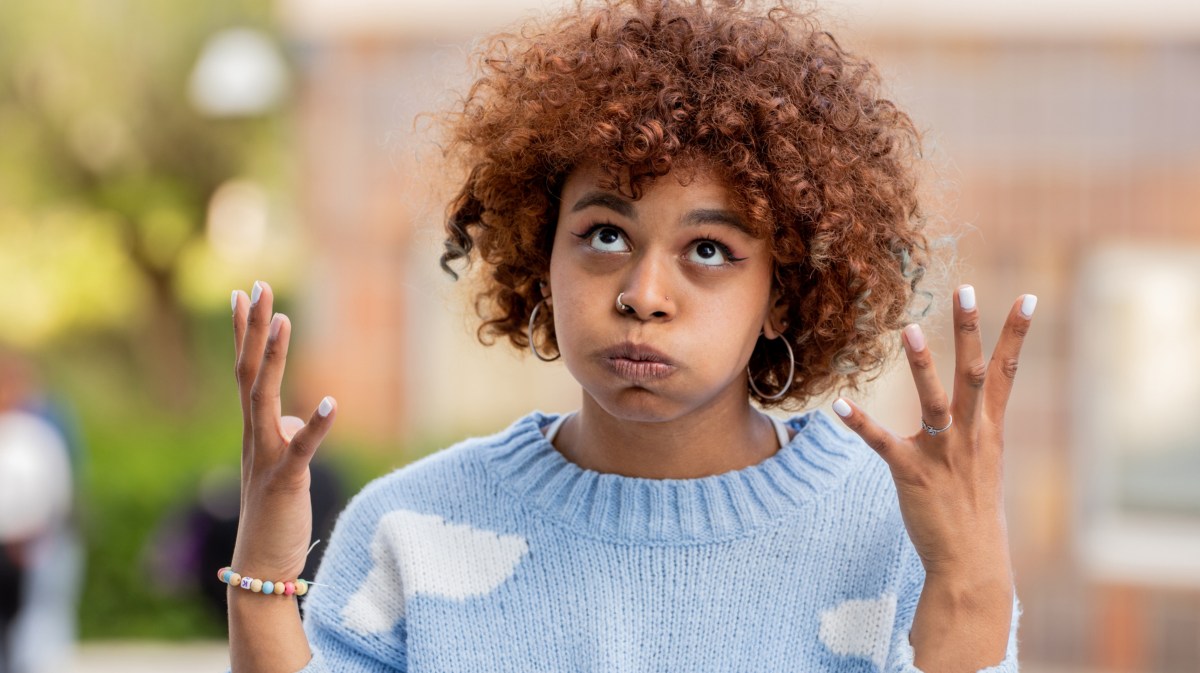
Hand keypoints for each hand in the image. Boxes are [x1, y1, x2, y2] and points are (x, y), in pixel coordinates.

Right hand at [230, 280, 335, 580]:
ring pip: (265, 399)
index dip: (246, 332)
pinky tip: (332, 403)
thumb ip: (290, 434)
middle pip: (250, 371)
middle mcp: (256, 436)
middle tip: (257, 285)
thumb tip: (301, 418)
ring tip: (283, 320)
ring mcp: (267, 456)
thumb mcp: (286, 464)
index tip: (244, 293)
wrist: (260, 565)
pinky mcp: (285, 481)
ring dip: (274, 359)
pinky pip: (300, 449)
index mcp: (257, 429)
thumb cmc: (275, 513)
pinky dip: (315, 426)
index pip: (248, 370)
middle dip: (254, 328)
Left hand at [833, 286, 1035, 580]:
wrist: (971, 564)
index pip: (1007, 373)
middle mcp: (970, 437)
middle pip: (975, 374)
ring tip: (910, 328)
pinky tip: (839, 406)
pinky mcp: (912, 474)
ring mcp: (942, 455)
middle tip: (965, 288)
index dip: (1017, 335)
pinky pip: (882, 443)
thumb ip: (976, 432)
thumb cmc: (973, 513)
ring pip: (935, 401)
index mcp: (989, 431)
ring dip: (923, 365)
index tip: (1029, 297)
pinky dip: (860, 423)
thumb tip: (976, 411)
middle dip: (971, 331)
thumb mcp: (983, 465)